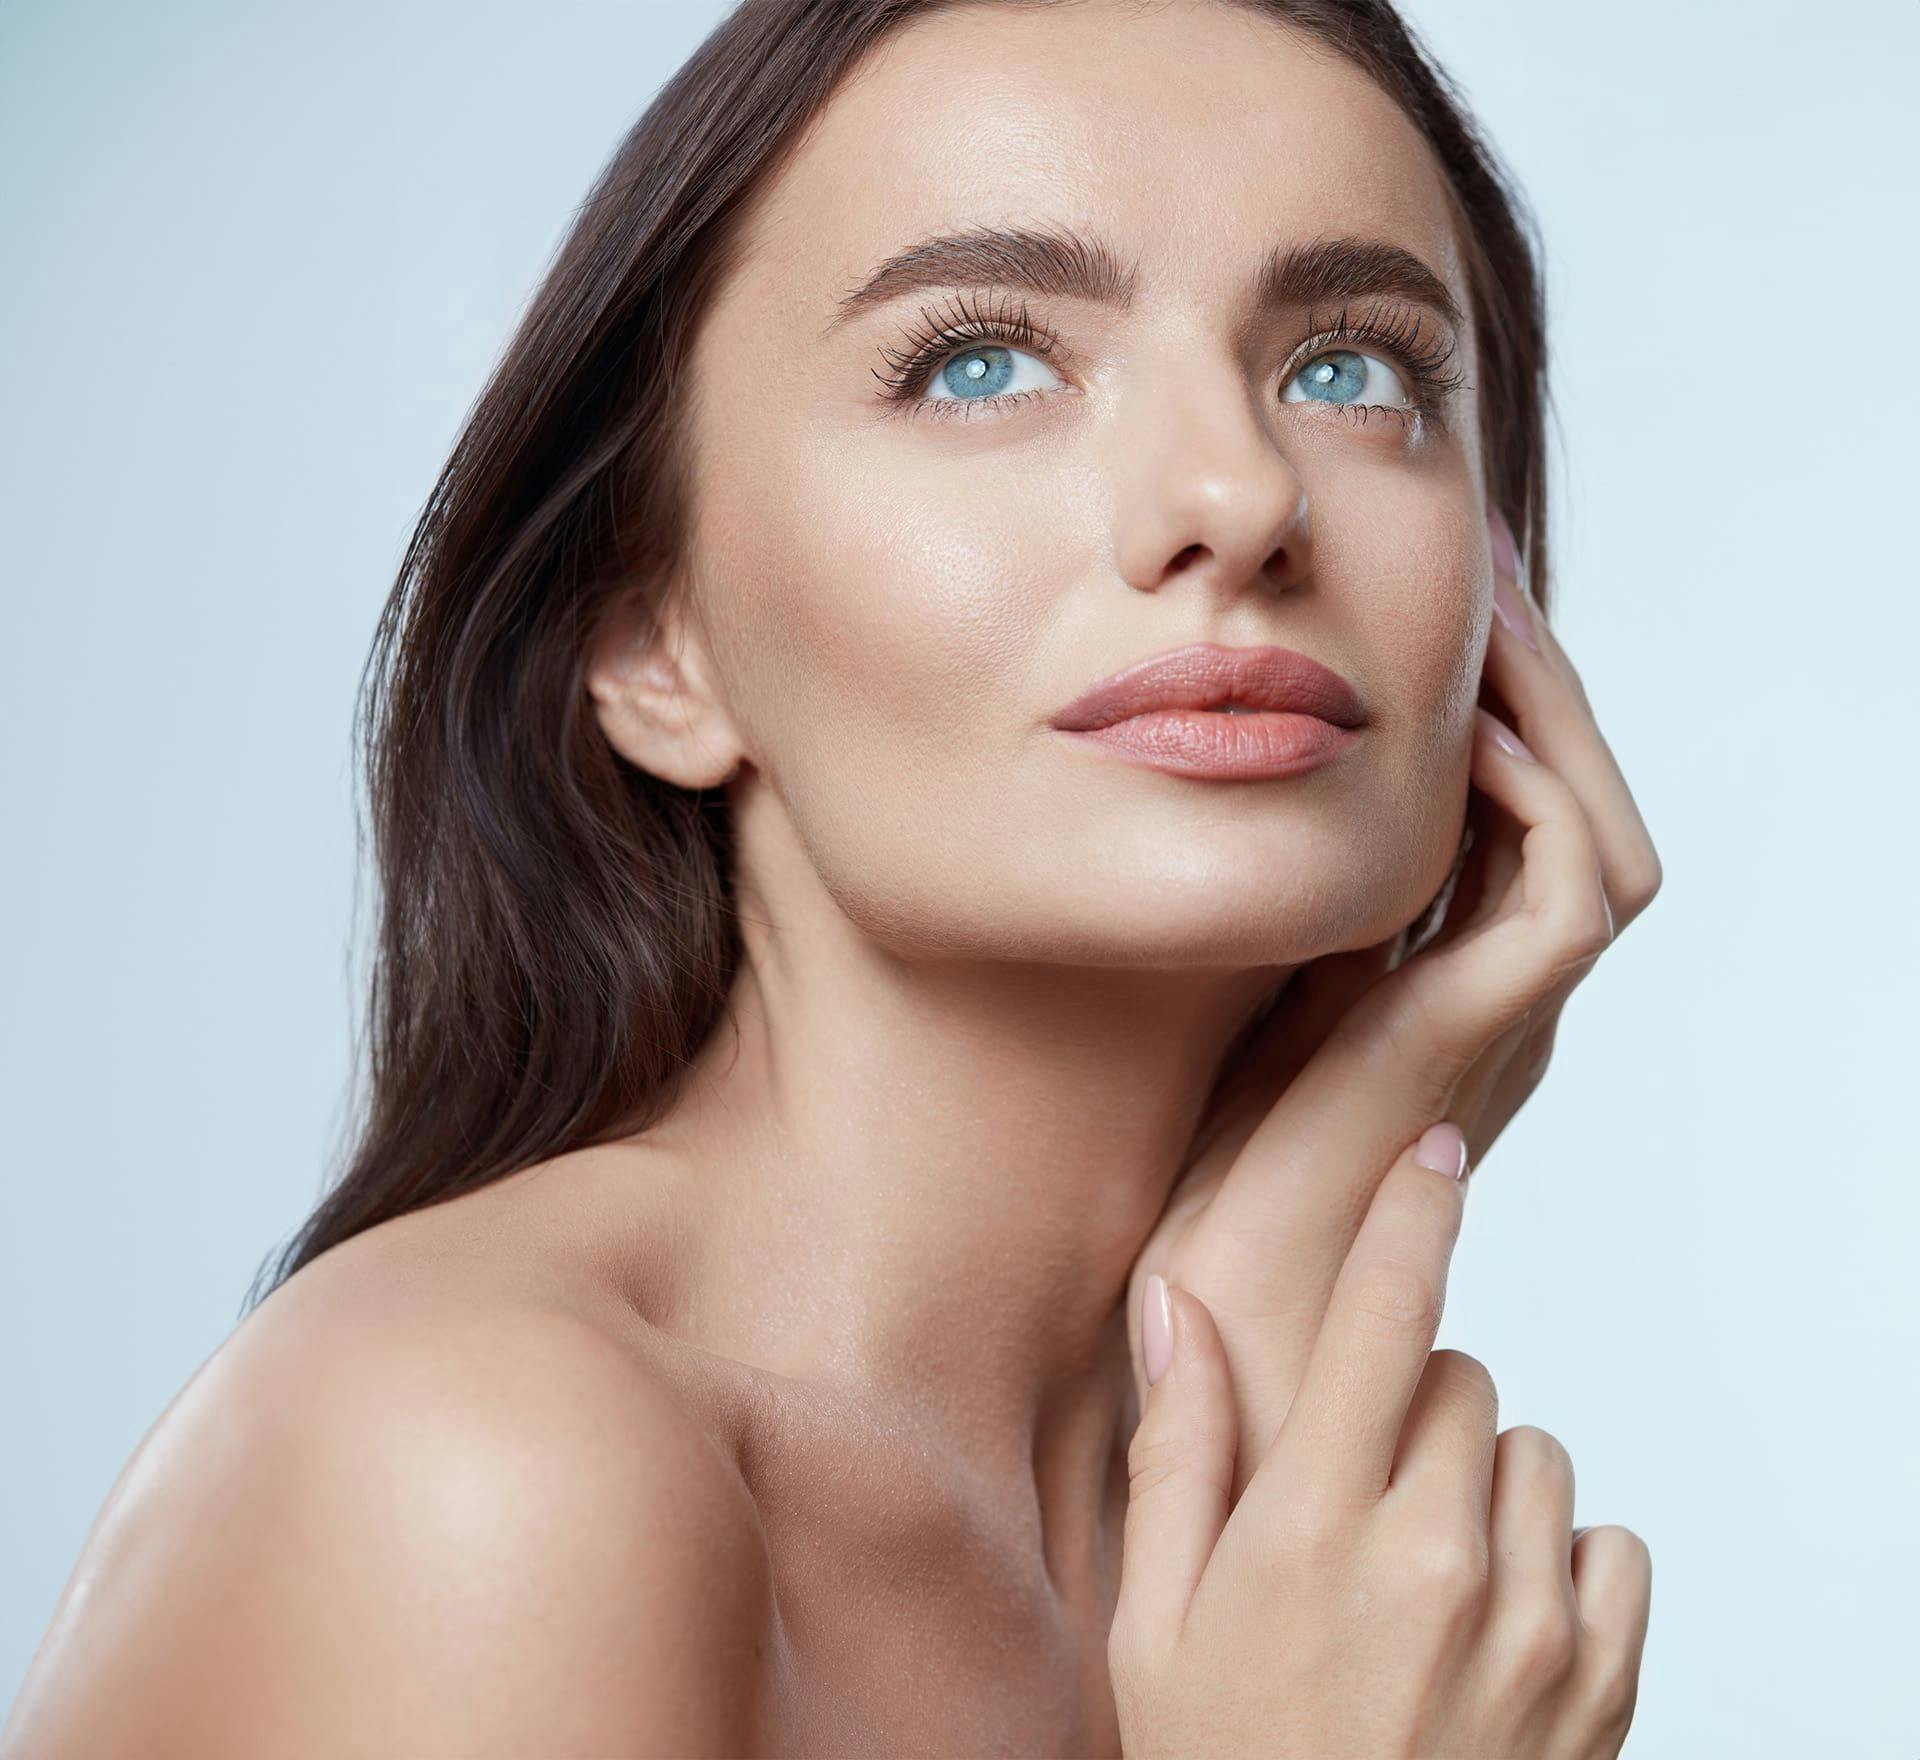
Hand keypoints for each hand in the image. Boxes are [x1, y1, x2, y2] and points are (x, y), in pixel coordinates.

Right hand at [1109, 1132, 1650, 1756]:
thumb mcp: (1156, 1623)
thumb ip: (1177, 1452)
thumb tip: (1176, 1306)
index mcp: (1313, 1526)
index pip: (1380, 1316)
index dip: (1410, 1210)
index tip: (1434, 1143)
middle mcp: (1436, 1556)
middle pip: (1454, 1375)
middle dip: (1402, 1406)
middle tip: (1346, 1503)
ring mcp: (1533, 1622)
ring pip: (1527, 1452)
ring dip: (1476, 1481)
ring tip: (1414, 1579)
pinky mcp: (1604, 1681)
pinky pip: (1610, 1540)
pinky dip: (1559, 1556)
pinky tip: (1491, 1622)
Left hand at [1124, 508, 1663, 1501]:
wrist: (1200, 1303)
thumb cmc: (1179, 1154)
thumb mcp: (1217, 983)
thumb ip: (1244, 896)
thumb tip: (1193, 768)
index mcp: (1431, 982)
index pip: (1495, 816)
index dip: (1478, 702)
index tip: (1417, 601)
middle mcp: (1486, 998)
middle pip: (1559, 806)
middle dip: (1523, 682)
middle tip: (1469, 568)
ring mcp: (1498, 1022)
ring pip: (1588, 832)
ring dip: (1544, 713)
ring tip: (1474, 609)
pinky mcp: (1480, 1041)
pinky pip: (1571, 889)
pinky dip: (1532, 794)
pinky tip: (1452, 727)